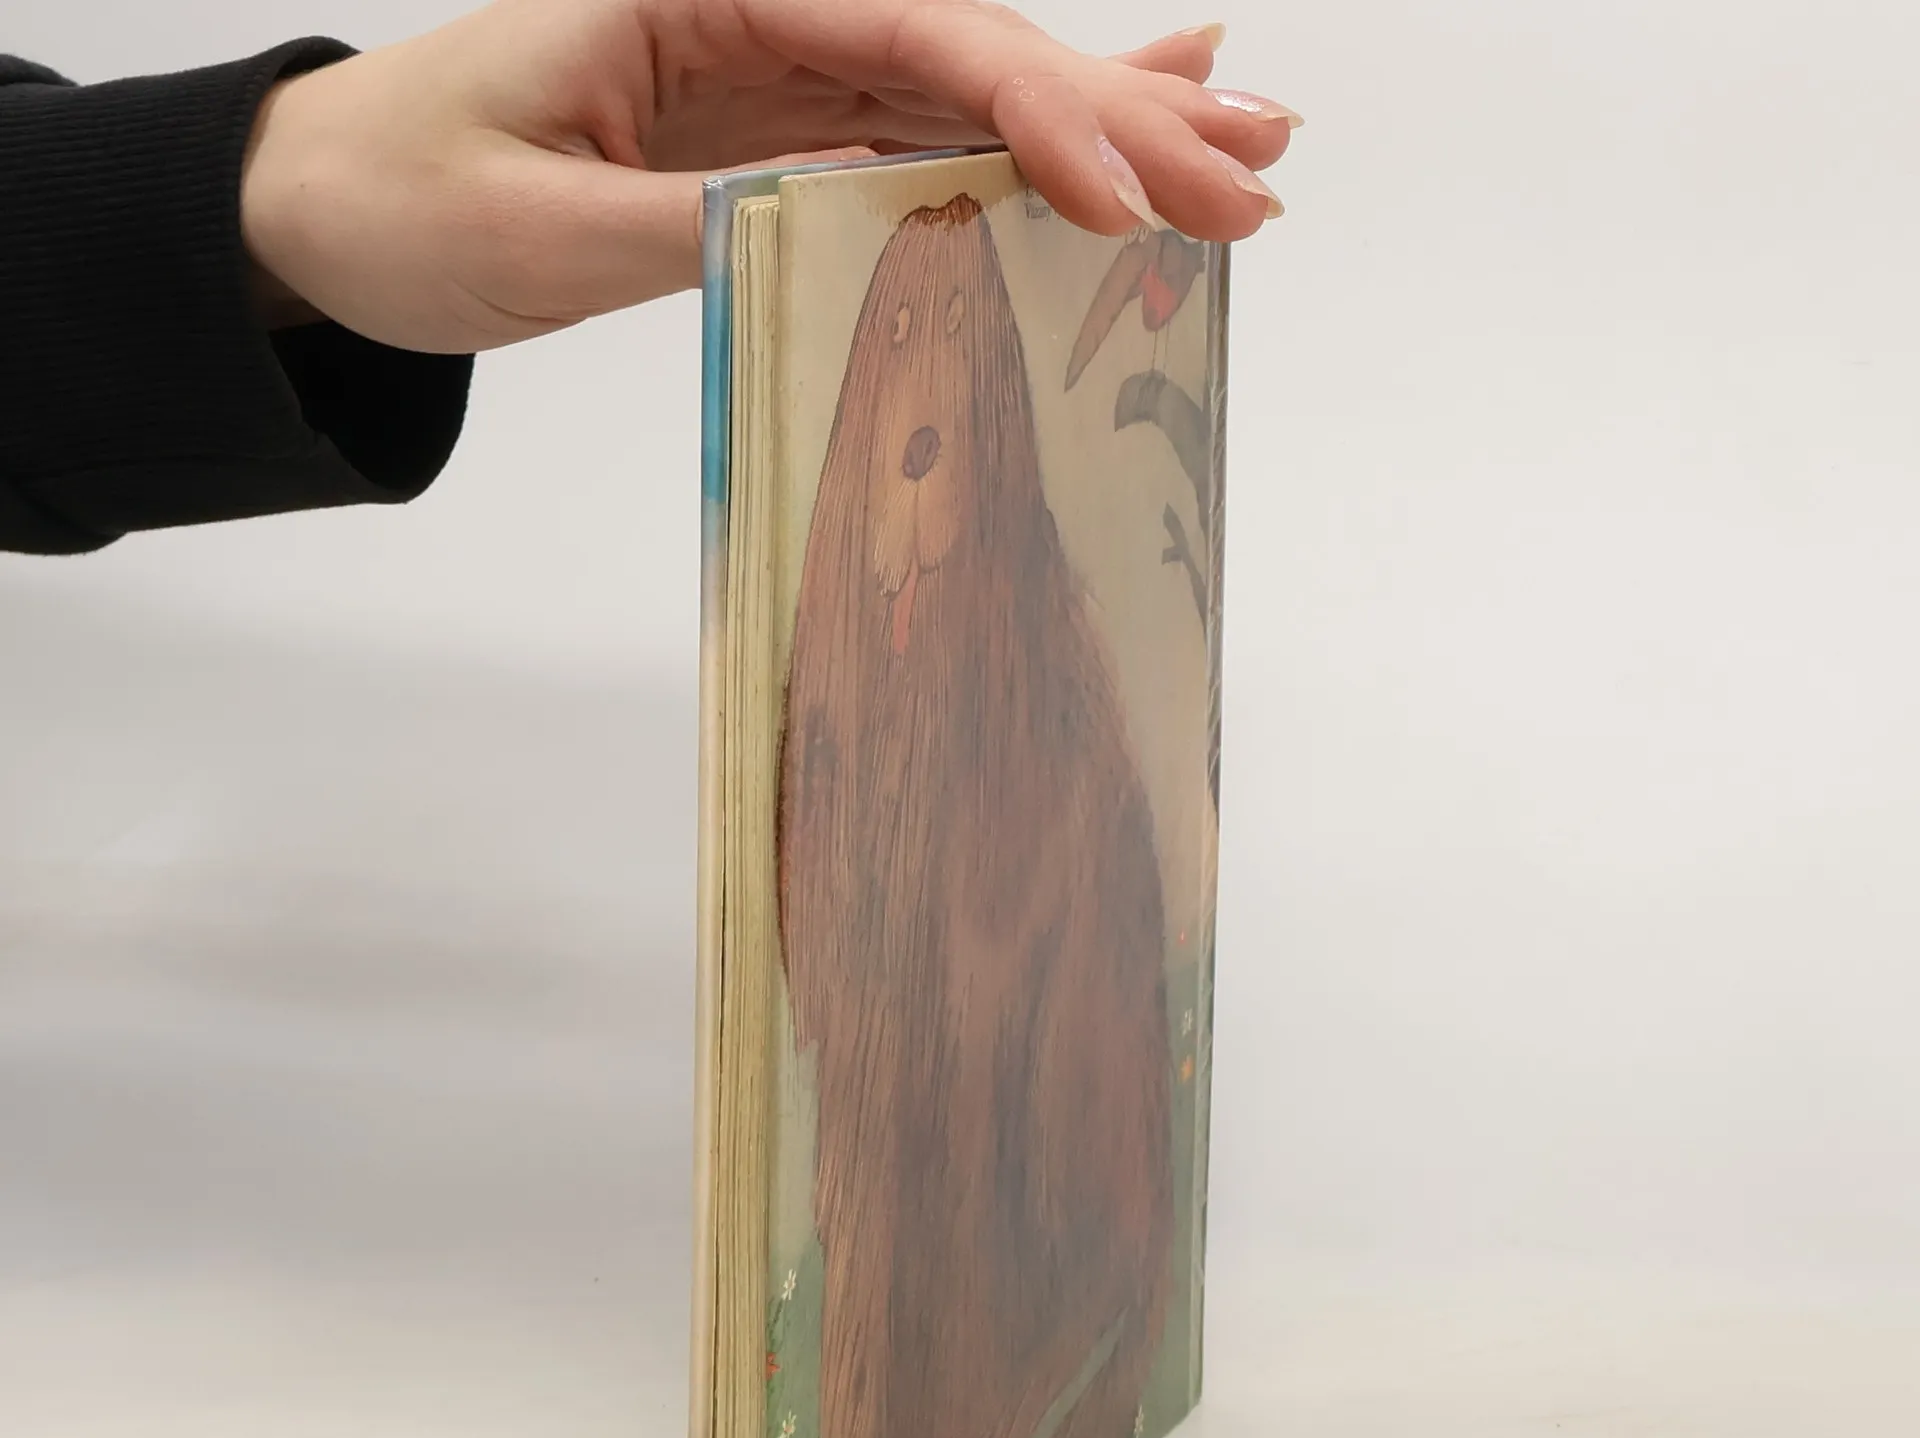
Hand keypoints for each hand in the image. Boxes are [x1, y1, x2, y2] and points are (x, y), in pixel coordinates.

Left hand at [240, 0, 1297, 352]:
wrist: (323, 209)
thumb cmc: (397, 197)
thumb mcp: (537, 226)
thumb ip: (704, 223)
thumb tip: (861, 228)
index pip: (909, 38)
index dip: (1036, 110)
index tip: (1126, 201)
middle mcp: (762, 8)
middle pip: (975, 50)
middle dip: (1121, 116)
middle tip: (1257, 176)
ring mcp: (779, 72)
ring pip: (975, 93)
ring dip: (1112, 130)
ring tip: (1246, 157)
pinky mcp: (779, 133)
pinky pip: (925, 138)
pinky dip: (1029, 148)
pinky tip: (1123, 140)